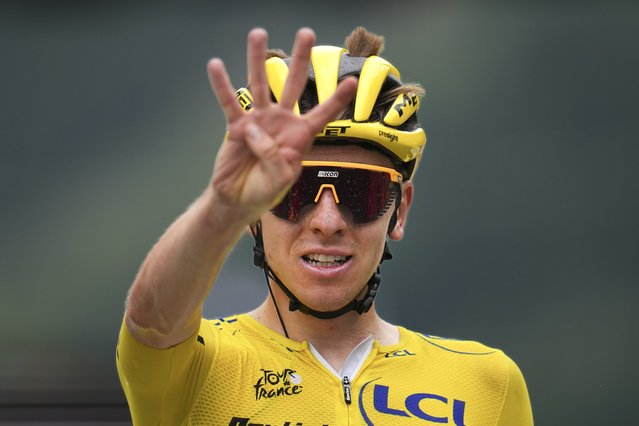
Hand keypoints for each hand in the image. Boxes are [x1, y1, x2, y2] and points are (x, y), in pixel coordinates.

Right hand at [207, 28, 356, 220]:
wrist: (238, 200)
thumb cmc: (264, 191)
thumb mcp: (279, 180)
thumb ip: (273, 157)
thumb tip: (254, 129)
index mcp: (300, 137)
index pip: (323, 114)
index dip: (337, 99)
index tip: (351, 80)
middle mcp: (282, 122)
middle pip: (293, 85)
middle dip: (300, 60)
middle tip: (306, 33)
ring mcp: (259, 121)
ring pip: (260, 84)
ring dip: (257, 59)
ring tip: (258, 34)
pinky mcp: (236, 126)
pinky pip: (229, 102)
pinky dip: (221, 85)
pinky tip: (215, 65)